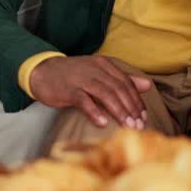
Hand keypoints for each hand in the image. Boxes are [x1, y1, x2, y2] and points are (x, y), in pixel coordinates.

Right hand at [29, 56, 151, 128]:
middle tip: (139, 126)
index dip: (137, 101)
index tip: (144, 117)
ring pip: (105, 94)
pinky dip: (94, 112)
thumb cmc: (73, 76)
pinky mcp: (68, 89)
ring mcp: (81, 79)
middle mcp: (95, 69)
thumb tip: (148, 85)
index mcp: (105, 65)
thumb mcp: (99, 74)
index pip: (126, 83)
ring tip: (127, 126)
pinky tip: (103, 123)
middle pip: (119, 89)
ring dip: (118, 111)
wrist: (42, 71)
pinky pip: (84, 100)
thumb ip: (123, 79)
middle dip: (131, 108)